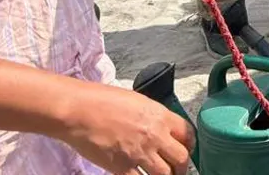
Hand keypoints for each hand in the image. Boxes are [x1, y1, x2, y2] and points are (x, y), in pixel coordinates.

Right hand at [59, 82, 193, 174]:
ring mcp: (139, 153)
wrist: (78, 111)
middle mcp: (154, 135)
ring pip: (164, 174)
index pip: (188, 134)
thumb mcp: (137, 101)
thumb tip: (160, 128)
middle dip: (181, 167)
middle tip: (177, 170)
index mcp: (160, 116)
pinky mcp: (121, 167)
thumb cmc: (102, 100)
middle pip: (180, 158)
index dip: (190, 145)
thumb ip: (153, 117)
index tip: (186, 150)